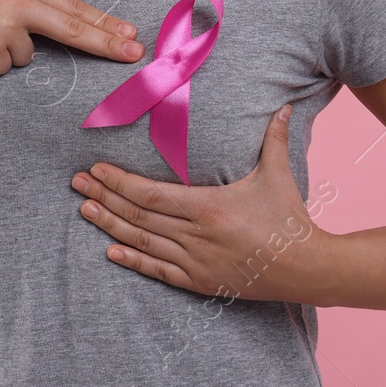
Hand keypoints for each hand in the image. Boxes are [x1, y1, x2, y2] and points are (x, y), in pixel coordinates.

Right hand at [0, 0, 144, 73]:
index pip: (73, 6)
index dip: (105, 22)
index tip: (131, 35)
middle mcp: (19, 0)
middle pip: (73, 27)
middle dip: (107, 42)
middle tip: (135, 55)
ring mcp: (5, 25)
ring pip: (28, 54)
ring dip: (9, 52)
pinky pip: (4, 66)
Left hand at [69, 104, 336, 303]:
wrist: (308, 269)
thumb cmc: (290, 218)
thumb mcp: (278, 175)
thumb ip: (274, 138)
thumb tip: (284, 103)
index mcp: (209, 208)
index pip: (151, 194)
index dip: (119, 182)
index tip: (96, 169)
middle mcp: (197, 237)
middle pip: (138, 216)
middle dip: (104, 198)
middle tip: (77, 184)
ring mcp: (196, 262)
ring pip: (142, 242)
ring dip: (110, 225)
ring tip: (84, 209)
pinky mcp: (200, 282)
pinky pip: (158, 271)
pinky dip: (133, 260)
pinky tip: (111, 250)